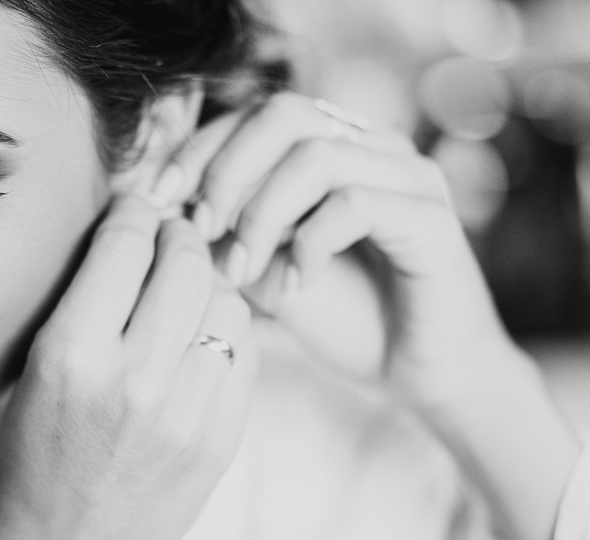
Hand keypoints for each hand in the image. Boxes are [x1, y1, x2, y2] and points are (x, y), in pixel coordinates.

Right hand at [0, 193, 256, 539]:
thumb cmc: (31, 464)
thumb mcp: (31, 376)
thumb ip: (85, 304)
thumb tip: (136, 230)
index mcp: (70, 356)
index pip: (125, 242)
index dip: (133, 211)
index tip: (136, 210)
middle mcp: (134, 381)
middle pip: (186, 261)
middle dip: (178, 236)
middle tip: (170, 239)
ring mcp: (186, 415)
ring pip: (227, 302)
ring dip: (208, 286)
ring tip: (185, 298)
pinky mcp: (221, 442)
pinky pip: (247, 352)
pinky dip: (227, 334)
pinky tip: (202, 344)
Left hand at [148, 93, 578, 539]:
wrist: (422, 375)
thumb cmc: (346, 322)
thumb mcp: (265, 273)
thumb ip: (226, 234)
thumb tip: (165, 210)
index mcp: (334, 146)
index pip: (255, 114)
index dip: (200, 149)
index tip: (158, 200)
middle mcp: (374, 146)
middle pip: (284, 114)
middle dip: (226, 170)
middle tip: (201, 230)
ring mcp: (408, 177)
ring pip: (316, 155)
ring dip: (262, 213)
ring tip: (243, 268)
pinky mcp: (430, 218)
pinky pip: (355, 204)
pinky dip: (309, 244)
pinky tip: (294, 286)